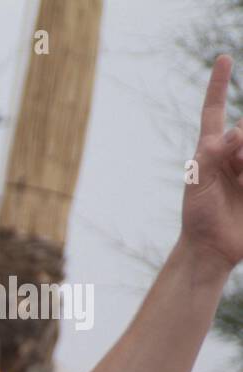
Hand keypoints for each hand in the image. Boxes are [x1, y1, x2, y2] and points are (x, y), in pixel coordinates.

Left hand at [182, 55, 242, 271]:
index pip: (215, 112)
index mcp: (212, 151)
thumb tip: (236, 131)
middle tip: (239, 164)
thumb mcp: (198, 184)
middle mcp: (234, 155)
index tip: (225, 58)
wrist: (211, 249)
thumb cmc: (197, 217)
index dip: (219, 86)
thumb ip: (212, 155)